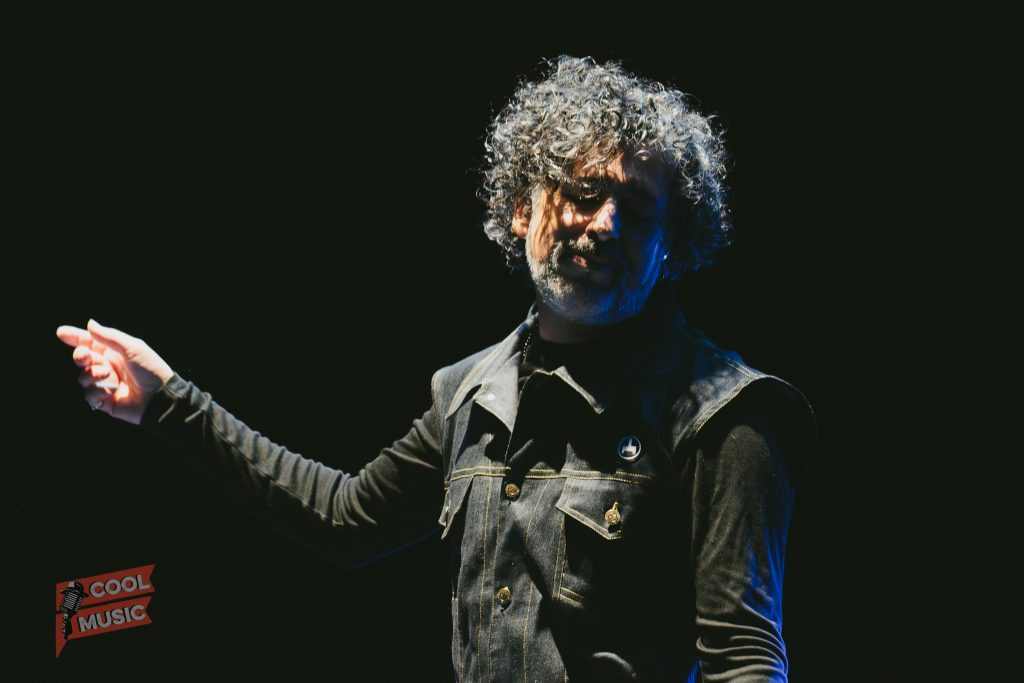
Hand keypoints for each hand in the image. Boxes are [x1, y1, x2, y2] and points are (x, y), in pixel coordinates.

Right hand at [56, 319, 175, 424]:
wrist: (159, 397)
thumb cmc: (150, 369)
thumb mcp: (132, 348)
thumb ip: (109, 337)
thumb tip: (90, 324)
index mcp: (114, 352)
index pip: (90, 343)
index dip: (75, 337)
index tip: (61, 332)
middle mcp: (107, 367)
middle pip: (82, 359)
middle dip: (80, 356)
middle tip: (86, 357)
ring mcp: (104, 384)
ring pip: (83, 377)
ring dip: (93, 374)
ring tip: (109, 376)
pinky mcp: (104, 401)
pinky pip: (88, 394)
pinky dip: (97, 391)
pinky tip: (111, 391)